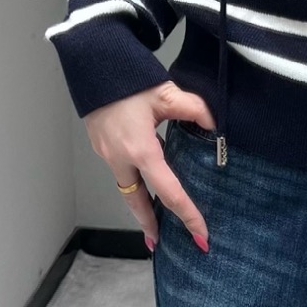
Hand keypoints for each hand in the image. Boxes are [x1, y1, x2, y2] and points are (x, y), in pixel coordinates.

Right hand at [83, 80, 215, 251]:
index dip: (188, 216)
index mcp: (140, 150)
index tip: (201, 236)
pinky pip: (121, 172)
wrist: (91, 61)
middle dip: (149, 225)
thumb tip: (214, 125)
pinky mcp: (101, 144)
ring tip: (153, 222)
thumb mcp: (167, 93)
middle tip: (160, 244)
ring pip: (126, 189)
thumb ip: (195, 110)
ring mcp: (107, 153)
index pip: (169, 192)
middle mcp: (120, 158)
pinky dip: (134, 184)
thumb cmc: (127, 77)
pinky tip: (145, 185)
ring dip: (140, 207)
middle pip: (138, 202)